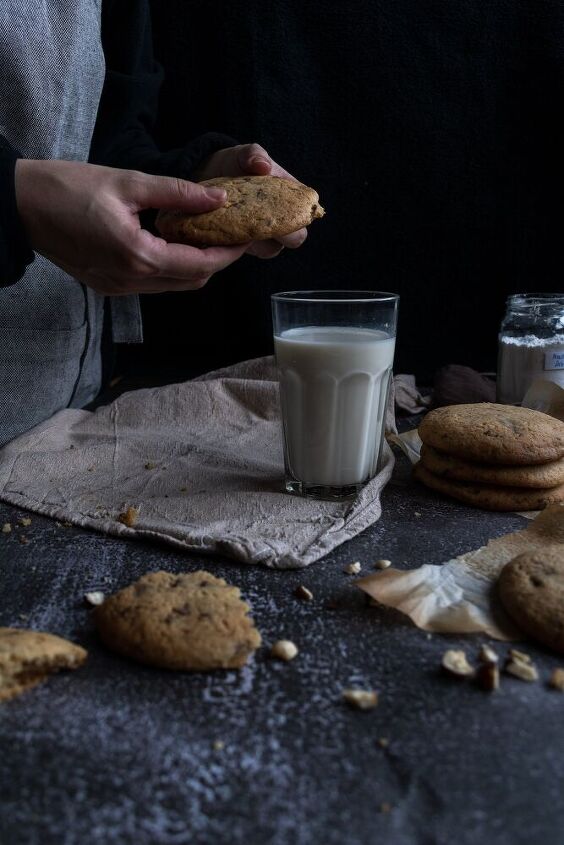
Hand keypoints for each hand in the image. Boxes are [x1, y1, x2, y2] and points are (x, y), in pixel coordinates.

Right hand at [14, 159, 248, 294]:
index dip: (228, 252)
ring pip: (173, 285)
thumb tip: (219, 199)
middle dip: (216, 260)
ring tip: (207, 235)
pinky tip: (174, 241)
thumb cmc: (67, 188)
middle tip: (230, 233)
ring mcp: (118, 288)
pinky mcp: (108, 285)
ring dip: (194, 265)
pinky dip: (171, 267)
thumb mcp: (127, 182)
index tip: (246, 235)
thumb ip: (178, 194)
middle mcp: (131, 281)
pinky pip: (152, 283)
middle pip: (192, 281)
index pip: (200, 265)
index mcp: (139, 257)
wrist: (20, 206)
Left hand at [193, 142, 307, 258]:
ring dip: (258, 241)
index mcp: (290, 198)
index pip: (306, 212)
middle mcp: (281, 220)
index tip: (280, 208)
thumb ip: (254, 155)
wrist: (208, 178)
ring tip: (239, 224)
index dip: (299, 215)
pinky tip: (227, 232)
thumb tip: (264, 165)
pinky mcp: (244, 246)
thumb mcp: (244, 154)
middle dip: (281, 233)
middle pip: (295, 239)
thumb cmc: (235, 165)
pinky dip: (239, 246)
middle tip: (258, 220)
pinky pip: (248, 254)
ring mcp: (264, 235)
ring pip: (271, 250)